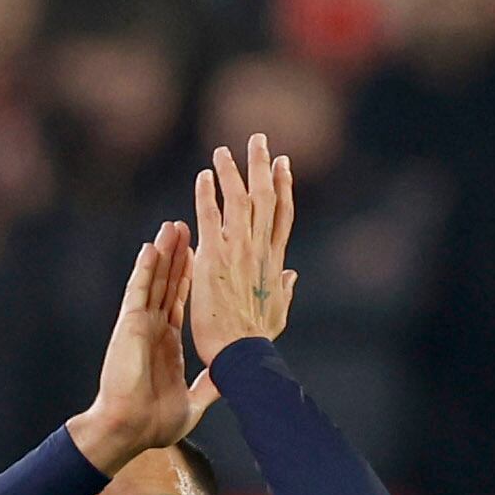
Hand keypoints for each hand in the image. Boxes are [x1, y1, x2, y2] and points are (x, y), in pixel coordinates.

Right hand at [66, 222, 213, 473]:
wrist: (130, 431)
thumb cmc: (155, 424)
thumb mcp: (195, 401)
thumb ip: (210, 385)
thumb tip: (229, 378)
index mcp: (168, 344)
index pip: (181, 302)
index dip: (190, 278)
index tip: (201, 255)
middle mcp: (154, 330)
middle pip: (167, 284)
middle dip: (178, 256)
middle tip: (186, 227)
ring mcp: (140, 326)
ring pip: (154, 281)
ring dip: (163, 253)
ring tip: (172, 226)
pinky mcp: (130, 326)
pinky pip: (138, 292)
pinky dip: (145, 269)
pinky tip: (152, 248)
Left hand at [191, 135, 298, 357]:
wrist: (242, 355)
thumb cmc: (258, 341)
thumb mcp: (278, 312)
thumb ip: (285, 290)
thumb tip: (292, 274)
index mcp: (275, 261)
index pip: (282, 214)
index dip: (283, 186)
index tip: (282, 164)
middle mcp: (259, 249)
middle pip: (265, 197)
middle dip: (262, 165)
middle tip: (258, 140)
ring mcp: (238, 251)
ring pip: (238, 199)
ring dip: (231, 172)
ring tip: (222, 151)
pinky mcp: (214, 256)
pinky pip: (210, 216)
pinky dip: (206, 194)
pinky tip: (203, 176)